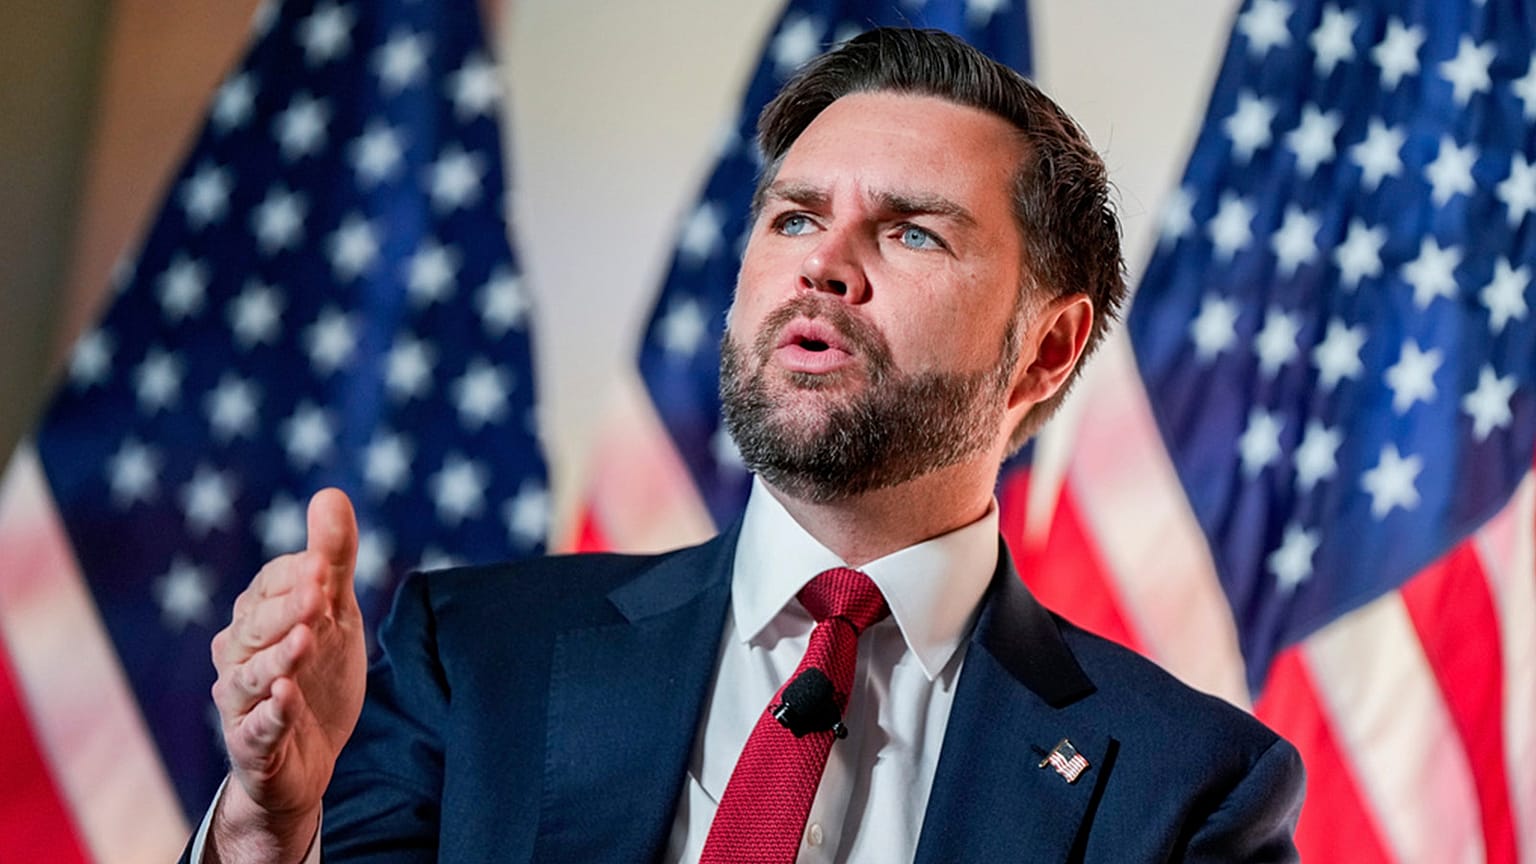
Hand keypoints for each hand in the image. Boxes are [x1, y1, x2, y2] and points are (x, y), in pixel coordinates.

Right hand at [207, 488, 366, 861]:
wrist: (310, 756)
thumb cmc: (317, 673)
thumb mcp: (335, 613)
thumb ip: (333, 558)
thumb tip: (330, 493)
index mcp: (255, 617)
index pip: (269, 587)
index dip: (298, 576)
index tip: (326, 565)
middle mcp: (238, 656)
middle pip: (255, 627)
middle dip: (286, 610)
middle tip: (319, 594)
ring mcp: (240, 702)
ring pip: (251, 676)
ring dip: (278, 657)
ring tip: (305, 641)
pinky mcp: (252, 745)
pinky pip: (256, 729)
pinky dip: (271, 714)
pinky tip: (286, 697)